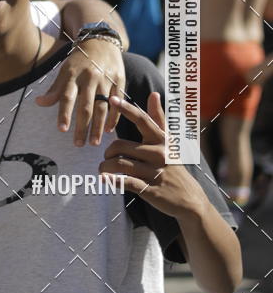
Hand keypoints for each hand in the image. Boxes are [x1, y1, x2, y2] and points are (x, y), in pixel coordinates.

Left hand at [36, 38, 124, 145]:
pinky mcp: (119, 81)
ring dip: (98, 126)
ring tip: (94, 143)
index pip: (67, 97)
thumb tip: (39, 102)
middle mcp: (90, 77)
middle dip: (82, 127)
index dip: (64, 113)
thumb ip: (54, 89)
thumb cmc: (79, 60)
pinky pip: (116, 102)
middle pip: (86, 106)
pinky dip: (113, 117)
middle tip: (78, 144)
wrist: (101, 41)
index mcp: (74, 75)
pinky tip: (109, 130)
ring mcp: (106, 79)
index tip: (62, 130)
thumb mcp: (65, 70)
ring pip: (102, 106)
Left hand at [99, 92, 205, 218]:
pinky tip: (106, 180)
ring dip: (105, 167)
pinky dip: (113, 181)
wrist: (189, 199)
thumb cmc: (173, 166)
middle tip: (106, 158)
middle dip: (108, 153)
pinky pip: (126, 182)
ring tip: (103, 170)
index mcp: (161, 140)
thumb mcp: (168, 142)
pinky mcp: (150, 189)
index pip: (142, 120)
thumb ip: (158, 118)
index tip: (111, 98)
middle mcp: (159, 153)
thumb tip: (154, 93)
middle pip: (120, 146)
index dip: (126, 109)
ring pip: (119, 164)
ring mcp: (155, 172)